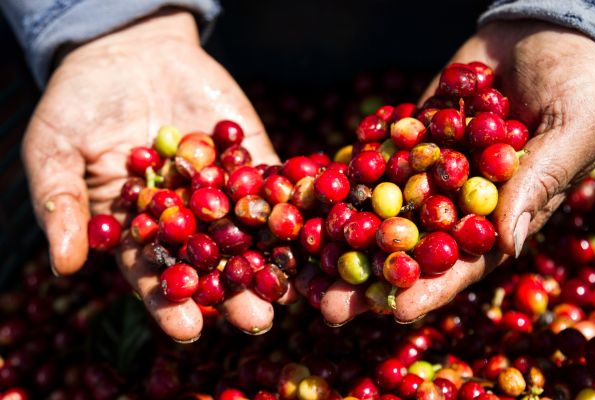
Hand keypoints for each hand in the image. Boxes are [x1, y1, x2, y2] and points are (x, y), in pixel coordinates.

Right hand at [22, 9, 279, 341]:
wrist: (126, 51)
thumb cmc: (77, 104)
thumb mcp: (54, 151)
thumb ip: (63, 205)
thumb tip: (63, 266)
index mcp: (138, 230)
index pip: (155, 275)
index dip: (170, 303)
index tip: (189, 328)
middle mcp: (185, 218)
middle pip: (212, 263)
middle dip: (234, 293)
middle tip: (257, 320)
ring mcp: (222, 189)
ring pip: (249, 230)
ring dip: (272, 257)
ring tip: (292, 287)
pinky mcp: (250, 157)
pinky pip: (272, 180)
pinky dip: (291, 199)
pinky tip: (311, 223)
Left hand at [319, 20, 594, 324]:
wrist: (547, 28)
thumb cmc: (582, 80)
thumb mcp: (572, 129)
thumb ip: (539, 182)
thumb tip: (510, 243)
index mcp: (503, 212)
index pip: (465, 262)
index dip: (431, 288)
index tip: (395, 311)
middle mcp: (457, 199)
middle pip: (409, 249)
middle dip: (369, 279)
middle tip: (326, 306)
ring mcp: (427, 169)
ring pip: (379, 212)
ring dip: (341, 240)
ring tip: (300, 268)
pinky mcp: (405, 138)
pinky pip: (370, 161)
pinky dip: (339, 181)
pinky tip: (303, 203)